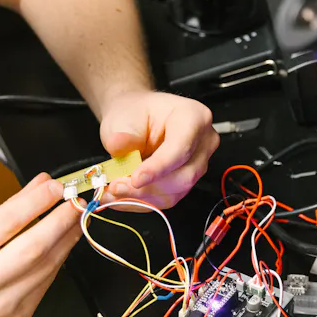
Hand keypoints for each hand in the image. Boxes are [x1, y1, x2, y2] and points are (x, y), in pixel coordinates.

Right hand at [0, 174, 79, 316]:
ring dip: (66, 240)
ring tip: (77, 219)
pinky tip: (65, 245)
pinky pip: (45, 285)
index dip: (36, 202)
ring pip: (45, 267)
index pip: (4, 224)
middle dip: (60, 221)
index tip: (55, 186)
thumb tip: (39, 185)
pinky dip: (58, 261)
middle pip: (32, 248)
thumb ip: (0, 215)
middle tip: (77, 201)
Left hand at [99, 91, 218, 208]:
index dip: (158, 168)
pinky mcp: (186, 183)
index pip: (180, 148)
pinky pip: (166, 199)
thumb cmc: (134, 114)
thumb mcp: (122, 117)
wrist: (134, 121)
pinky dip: (142, 201)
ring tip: (114, 191)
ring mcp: (197, 165)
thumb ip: (122, 134)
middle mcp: (203, 142)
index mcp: (193, 116)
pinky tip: (122, 196)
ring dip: (141, 198)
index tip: (135, 179)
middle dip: (147, 187)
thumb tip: (118, 145)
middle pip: (183, 176)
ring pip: (174, 193)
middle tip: (116, 187)